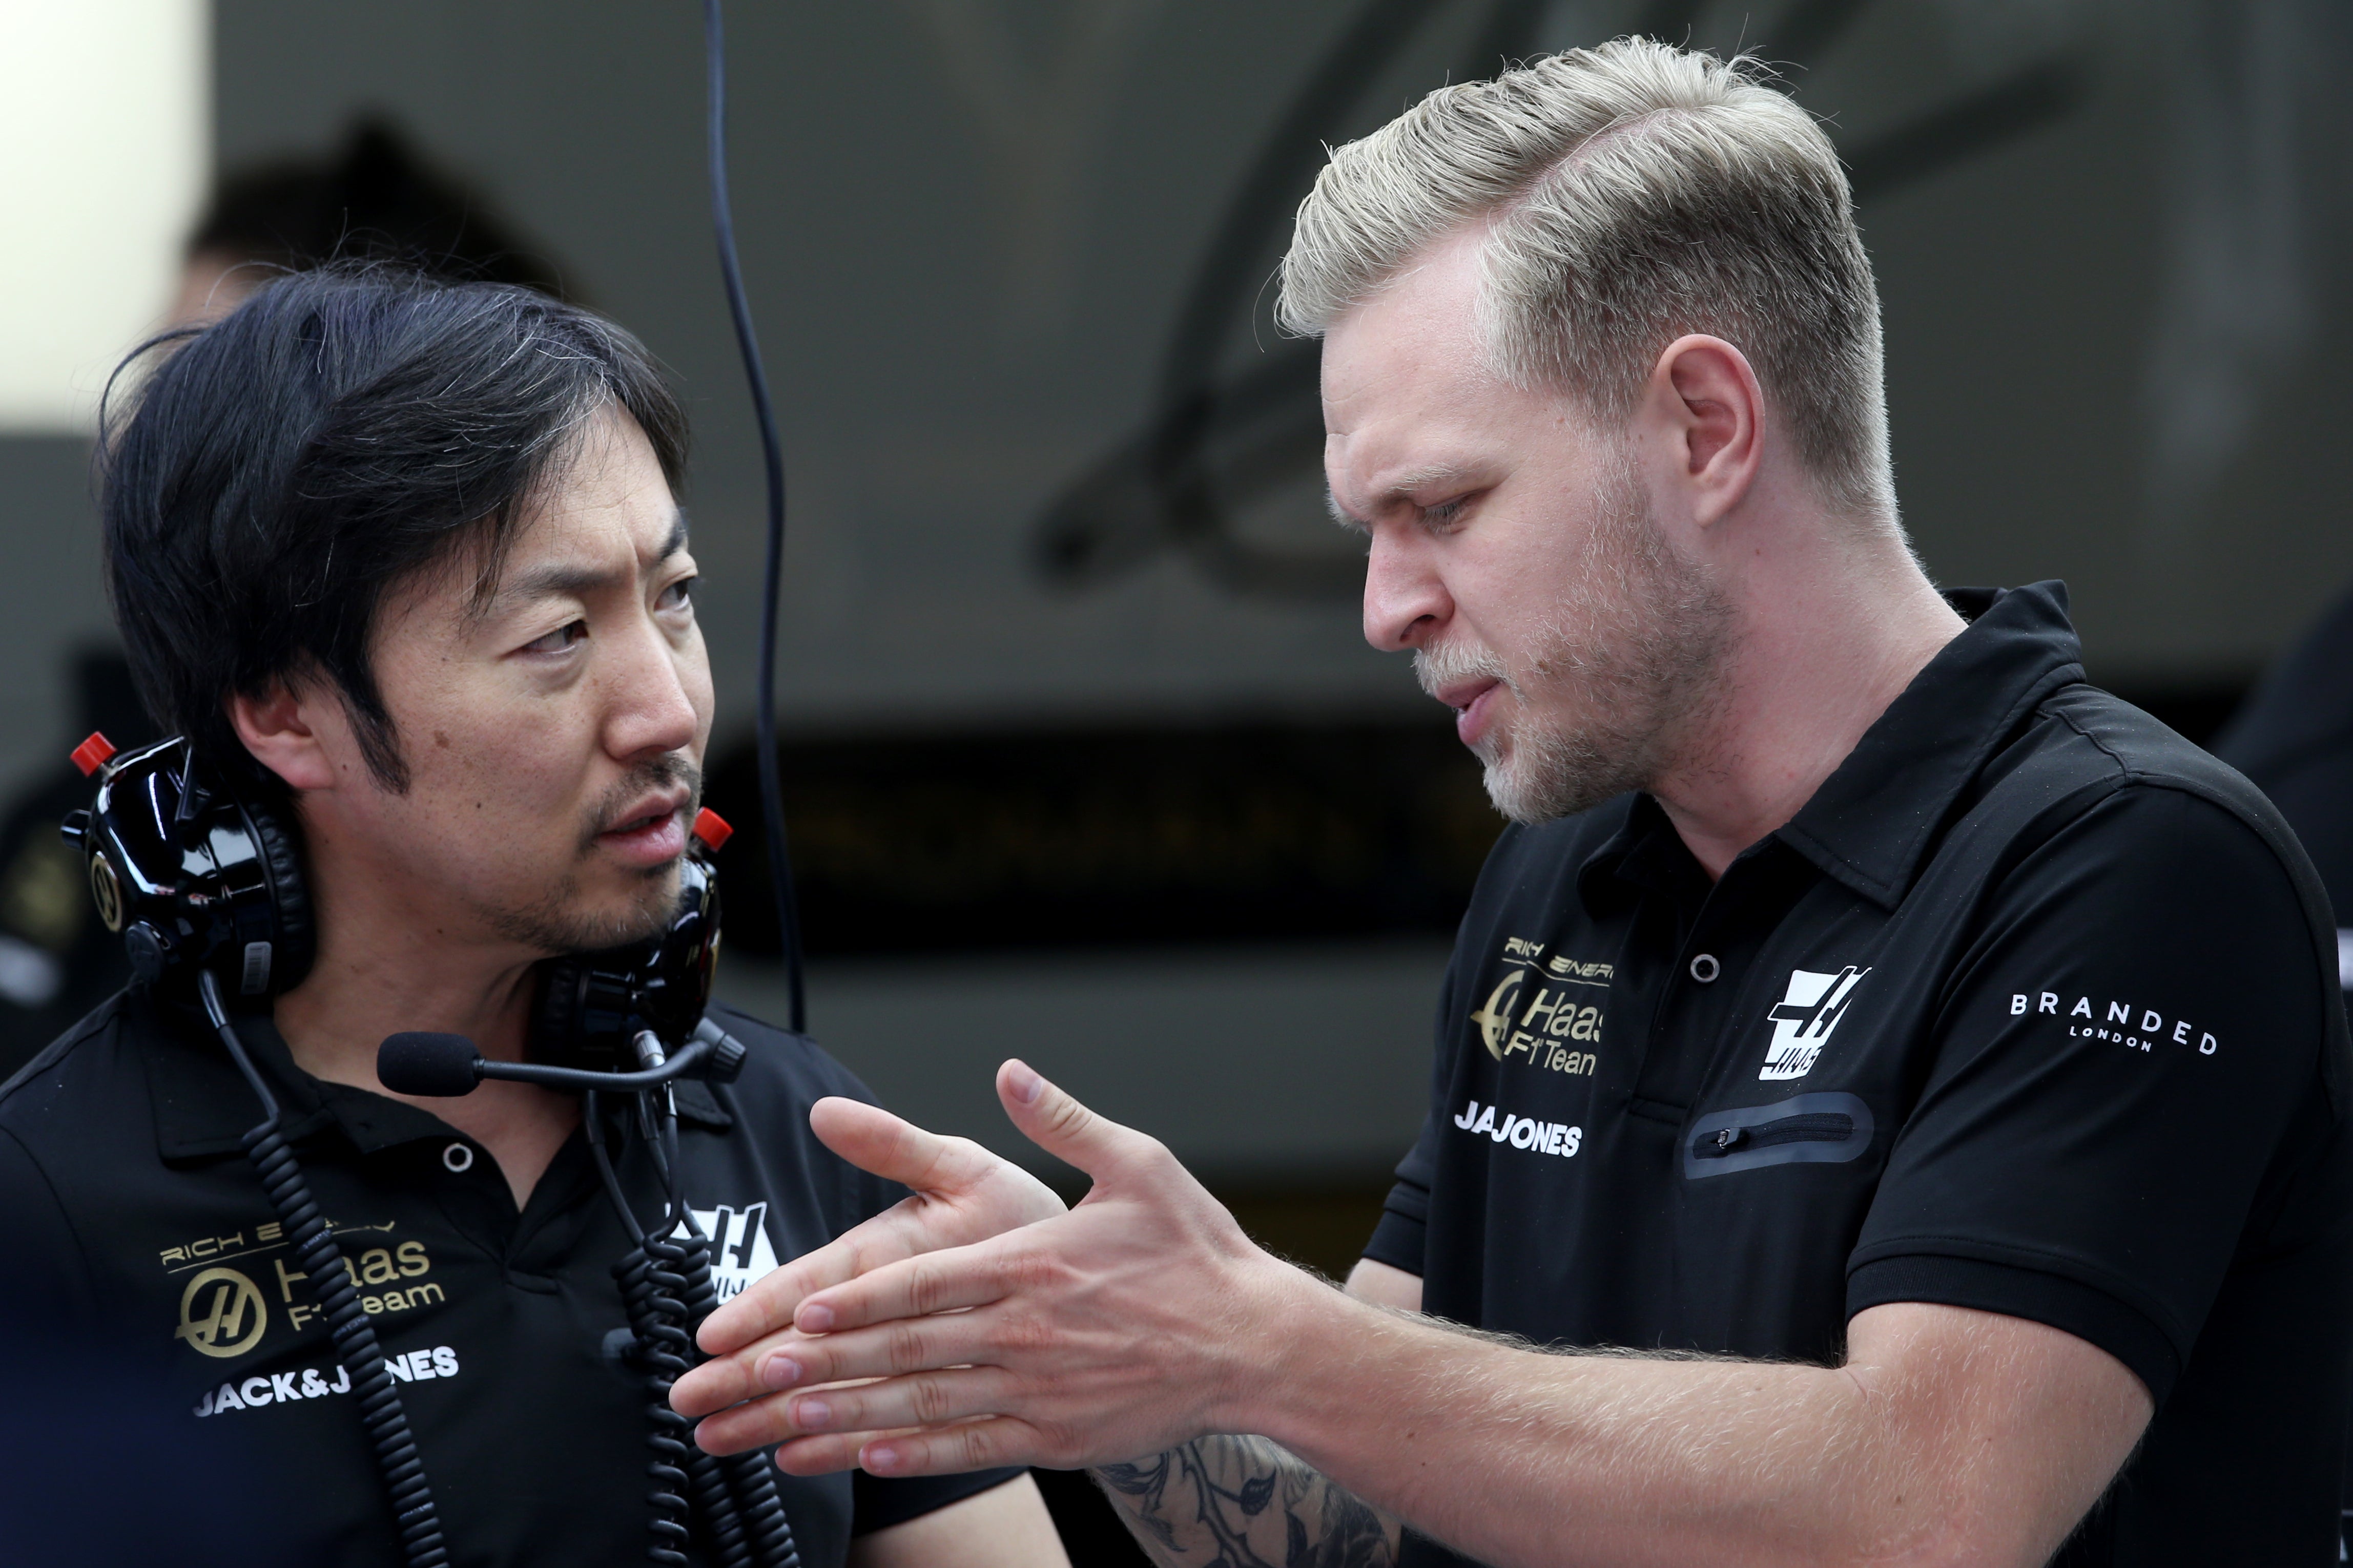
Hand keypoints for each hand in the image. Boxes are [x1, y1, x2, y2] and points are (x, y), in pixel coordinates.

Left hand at [682, 1059, 1310, 1476]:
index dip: (861, 1298)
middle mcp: (1026, 1333)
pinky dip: (913, 1455)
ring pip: (926, 1406)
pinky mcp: (1056, 1437)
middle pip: (908, 1350)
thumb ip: (1064, 1121)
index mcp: (1034, 1264)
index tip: (804, 1310)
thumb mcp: (1139, 1164)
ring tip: (781, 1426)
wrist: (1258, 1343)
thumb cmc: (1197, 1251)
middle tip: (756, 1378)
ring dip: (848, 1417)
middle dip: (825, 1365)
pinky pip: (970, 1449)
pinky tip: (863, 1457)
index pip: (929, 1283)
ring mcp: (1038, 1392)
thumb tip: (1012, 1073)